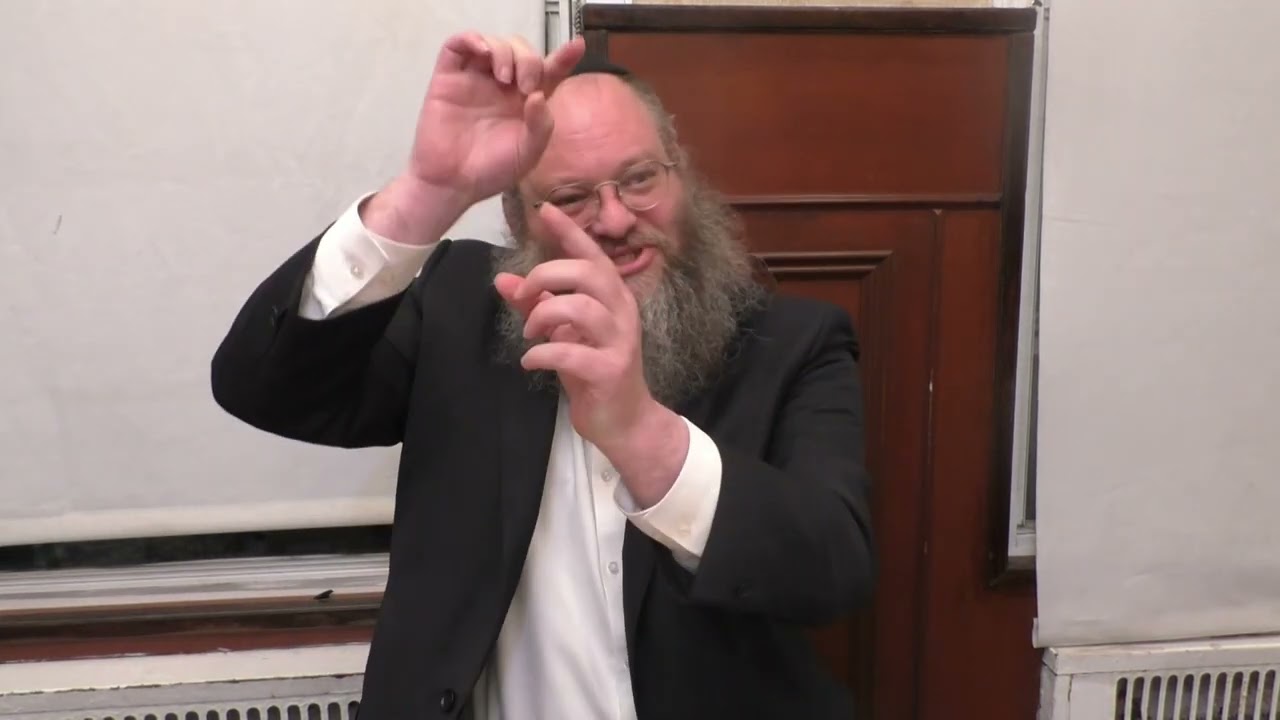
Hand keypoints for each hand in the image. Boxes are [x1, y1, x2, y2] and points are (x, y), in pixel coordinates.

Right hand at [363, 34, 585, 244]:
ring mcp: (474, 79)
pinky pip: (456, 45)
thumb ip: (541, 125)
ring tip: (504, 78)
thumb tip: (539, 95)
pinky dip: (471, 39)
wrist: (453, 184)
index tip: (577, 46)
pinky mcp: (448, 78)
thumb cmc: (491, 171)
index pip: (547, 71)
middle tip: (527, 85)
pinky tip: (483, 52)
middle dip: (529, 60)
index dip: (563, 57)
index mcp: (525, 102)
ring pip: (493, 43)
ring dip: (504, 51)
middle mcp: (501, 86)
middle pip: (521, 51)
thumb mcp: (528, 153)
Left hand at [493, 203, 654, 446]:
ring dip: (543, 316)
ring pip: (580, 308)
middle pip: (586, 273)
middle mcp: (622, 312)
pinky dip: (541, 354)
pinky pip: (570, 353)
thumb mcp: (562, 333)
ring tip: (530, 334)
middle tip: (525, 295)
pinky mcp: (610, 370)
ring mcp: (619, 341)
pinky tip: (531, 362)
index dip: (570, 231)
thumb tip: (502, 279)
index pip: (593, 254)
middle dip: (547, 276)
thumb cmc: (593, 371)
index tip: (545, 209)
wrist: (625, 421)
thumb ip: (535, 305)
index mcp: (612, 297)